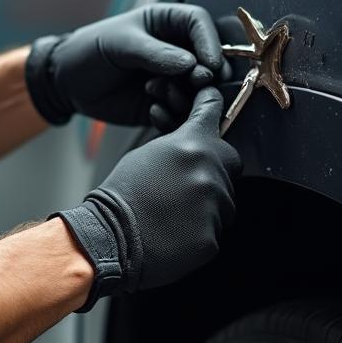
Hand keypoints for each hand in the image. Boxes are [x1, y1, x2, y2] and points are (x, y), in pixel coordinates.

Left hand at [25, 4, 229, 126]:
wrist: (69, 83)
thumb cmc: (91, 50)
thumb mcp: (120, 44)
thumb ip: (154, 53)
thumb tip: (190, 64)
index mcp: (167, 23)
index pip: (200, 24)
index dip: (210, 43)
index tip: (211, 63)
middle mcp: (176, 50)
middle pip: (208, 59)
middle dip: (206, 74)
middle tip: (197, 83)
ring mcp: (172, 78)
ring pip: (199, 89)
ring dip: (187, 95)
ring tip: (157, 94)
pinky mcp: (164, 102)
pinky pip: (182, 111)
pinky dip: (174, 114)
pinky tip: (153, 111)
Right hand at [51, 87, 240, 309]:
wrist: (109, 236)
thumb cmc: (123, 194)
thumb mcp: (149, 153)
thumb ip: (181, 145)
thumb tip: (199, 146)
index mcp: (190, 144)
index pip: (213, 115)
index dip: (214, 113)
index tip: (214, 104)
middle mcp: (207, 171)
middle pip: (232, 163)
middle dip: (218, 169)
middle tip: (192, 182)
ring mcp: (213, 206)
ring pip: (226, 202)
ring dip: (209, 206)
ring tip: (176, 214)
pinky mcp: (211, 238)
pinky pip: (215, 231)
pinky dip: (199, 233)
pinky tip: (176, 233)